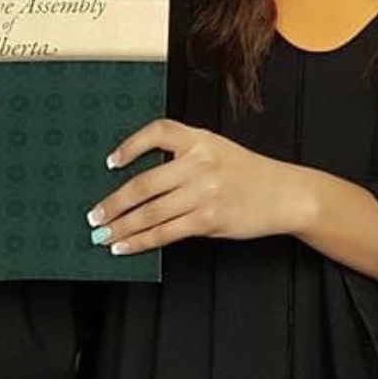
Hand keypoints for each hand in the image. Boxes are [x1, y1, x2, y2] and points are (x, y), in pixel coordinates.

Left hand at [85, 118, 299, 255]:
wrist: (283, 194)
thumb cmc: (246, 172)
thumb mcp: (216, 149)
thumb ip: (184, 157)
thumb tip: (138, 181)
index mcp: (200, 139)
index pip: (158, 132)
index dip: (130, 145)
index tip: (110, 162)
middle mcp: (199, 163)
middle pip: (144, 183)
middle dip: (114, 203)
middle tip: (94, 215)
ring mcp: (203, 192)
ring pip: (151, 212)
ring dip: (122, 227)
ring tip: (103, 235)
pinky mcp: (208, 219)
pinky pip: (166, 232)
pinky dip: (141, 241)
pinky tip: (126, 246)